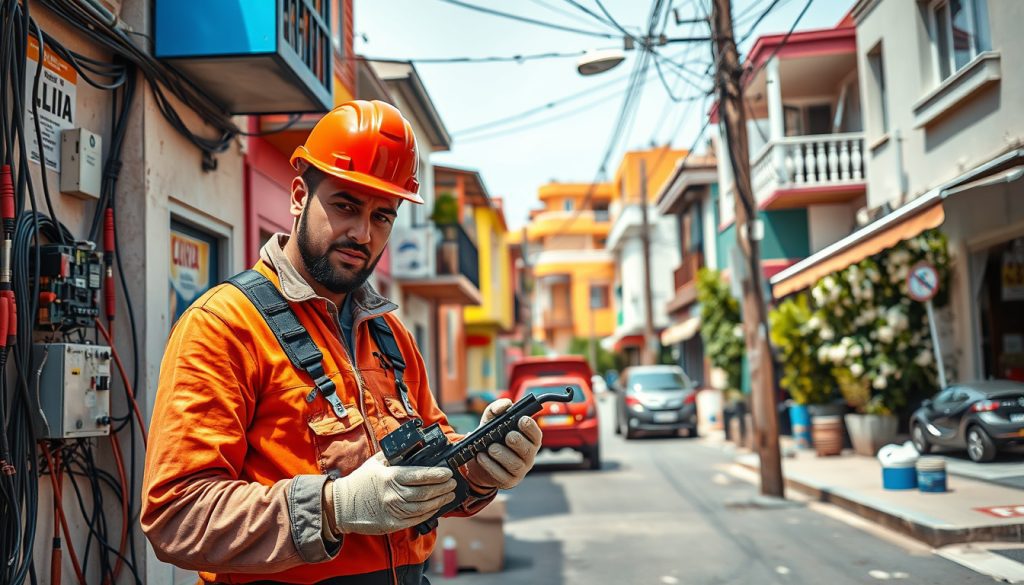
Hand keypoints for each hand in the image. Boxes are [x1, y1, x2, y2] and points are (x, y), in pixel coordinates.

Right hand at [331, 452, 455, 534]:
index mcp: (390, 477)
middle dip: (442, 487)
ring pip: (423, 507)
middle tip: (453, 483)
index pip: (419, 475)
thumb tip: (413, 445)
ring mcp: (392, 511)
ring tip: (449, 494)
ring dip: (439, 501)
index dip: (436, 474)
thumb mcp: (375, 462)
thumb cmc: (360, 481)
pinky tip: (436, 507)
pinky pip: (415, 519)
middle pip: (425, 492)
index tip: (448, 472)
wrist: (341, 505)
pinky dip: (429, 513)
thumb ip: (394, 455)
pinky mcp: (392, 524)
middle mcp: (392, 494)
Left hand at [464, 399, 541, 490]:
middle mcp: (528, 455)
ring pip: (515, 464)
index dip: (531, 427)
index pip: (536, 434)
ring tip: (490, 448)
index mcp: (529, 440)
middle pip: (528, 450)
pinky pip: (501, 475)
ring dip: (502, 455)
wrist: (479, 459)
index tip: (521, 420)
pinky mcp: (508, 481)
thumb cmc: (491, 437)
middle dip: (518, 441)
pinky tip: (481, 457)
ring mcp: (520, 470)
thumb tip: (506, 404)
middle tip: (508, 436)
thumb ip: (496, 410)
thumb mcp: (491, 421)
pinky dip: (490, 465)